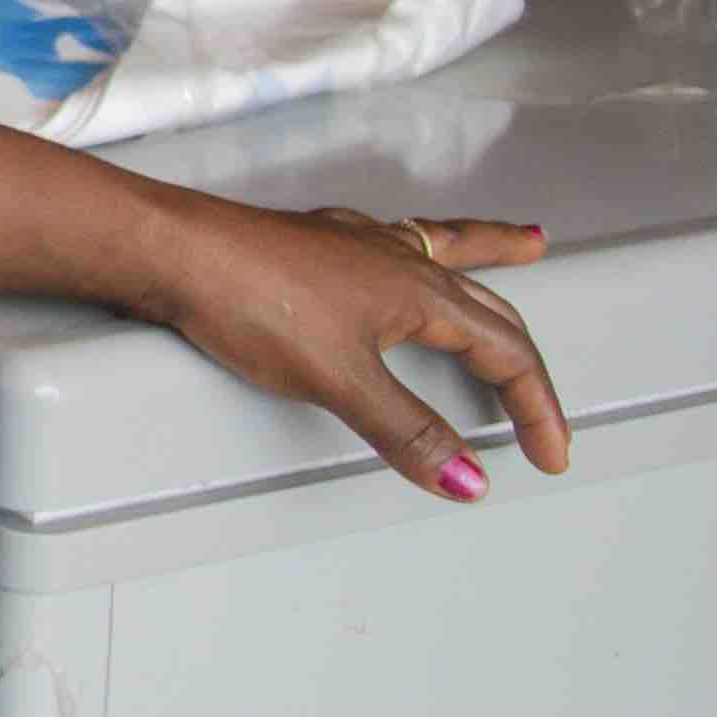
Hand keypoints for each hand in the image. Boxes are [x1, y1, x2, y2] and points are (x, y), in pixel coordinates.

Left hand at [132, 194, 571, 500]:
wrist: (168, 247)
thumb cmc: (244, 294)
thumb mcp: (337, 380)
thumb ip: (405, 431)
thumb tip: (465, 476)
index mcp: (419, 289)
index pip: (507, 352)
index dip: (535, 408)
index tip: (548, 452)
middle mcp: (395, 257)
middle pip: (487, 306)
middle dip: (524, 356)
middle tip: (546, 399)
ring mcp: (354, 245)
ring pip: (444, 250)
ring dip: (490, 257)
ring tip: (524, 247)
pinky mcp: (315, 244)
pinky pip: (393, 241)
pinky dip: (423, 245)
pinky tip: (403, 248)